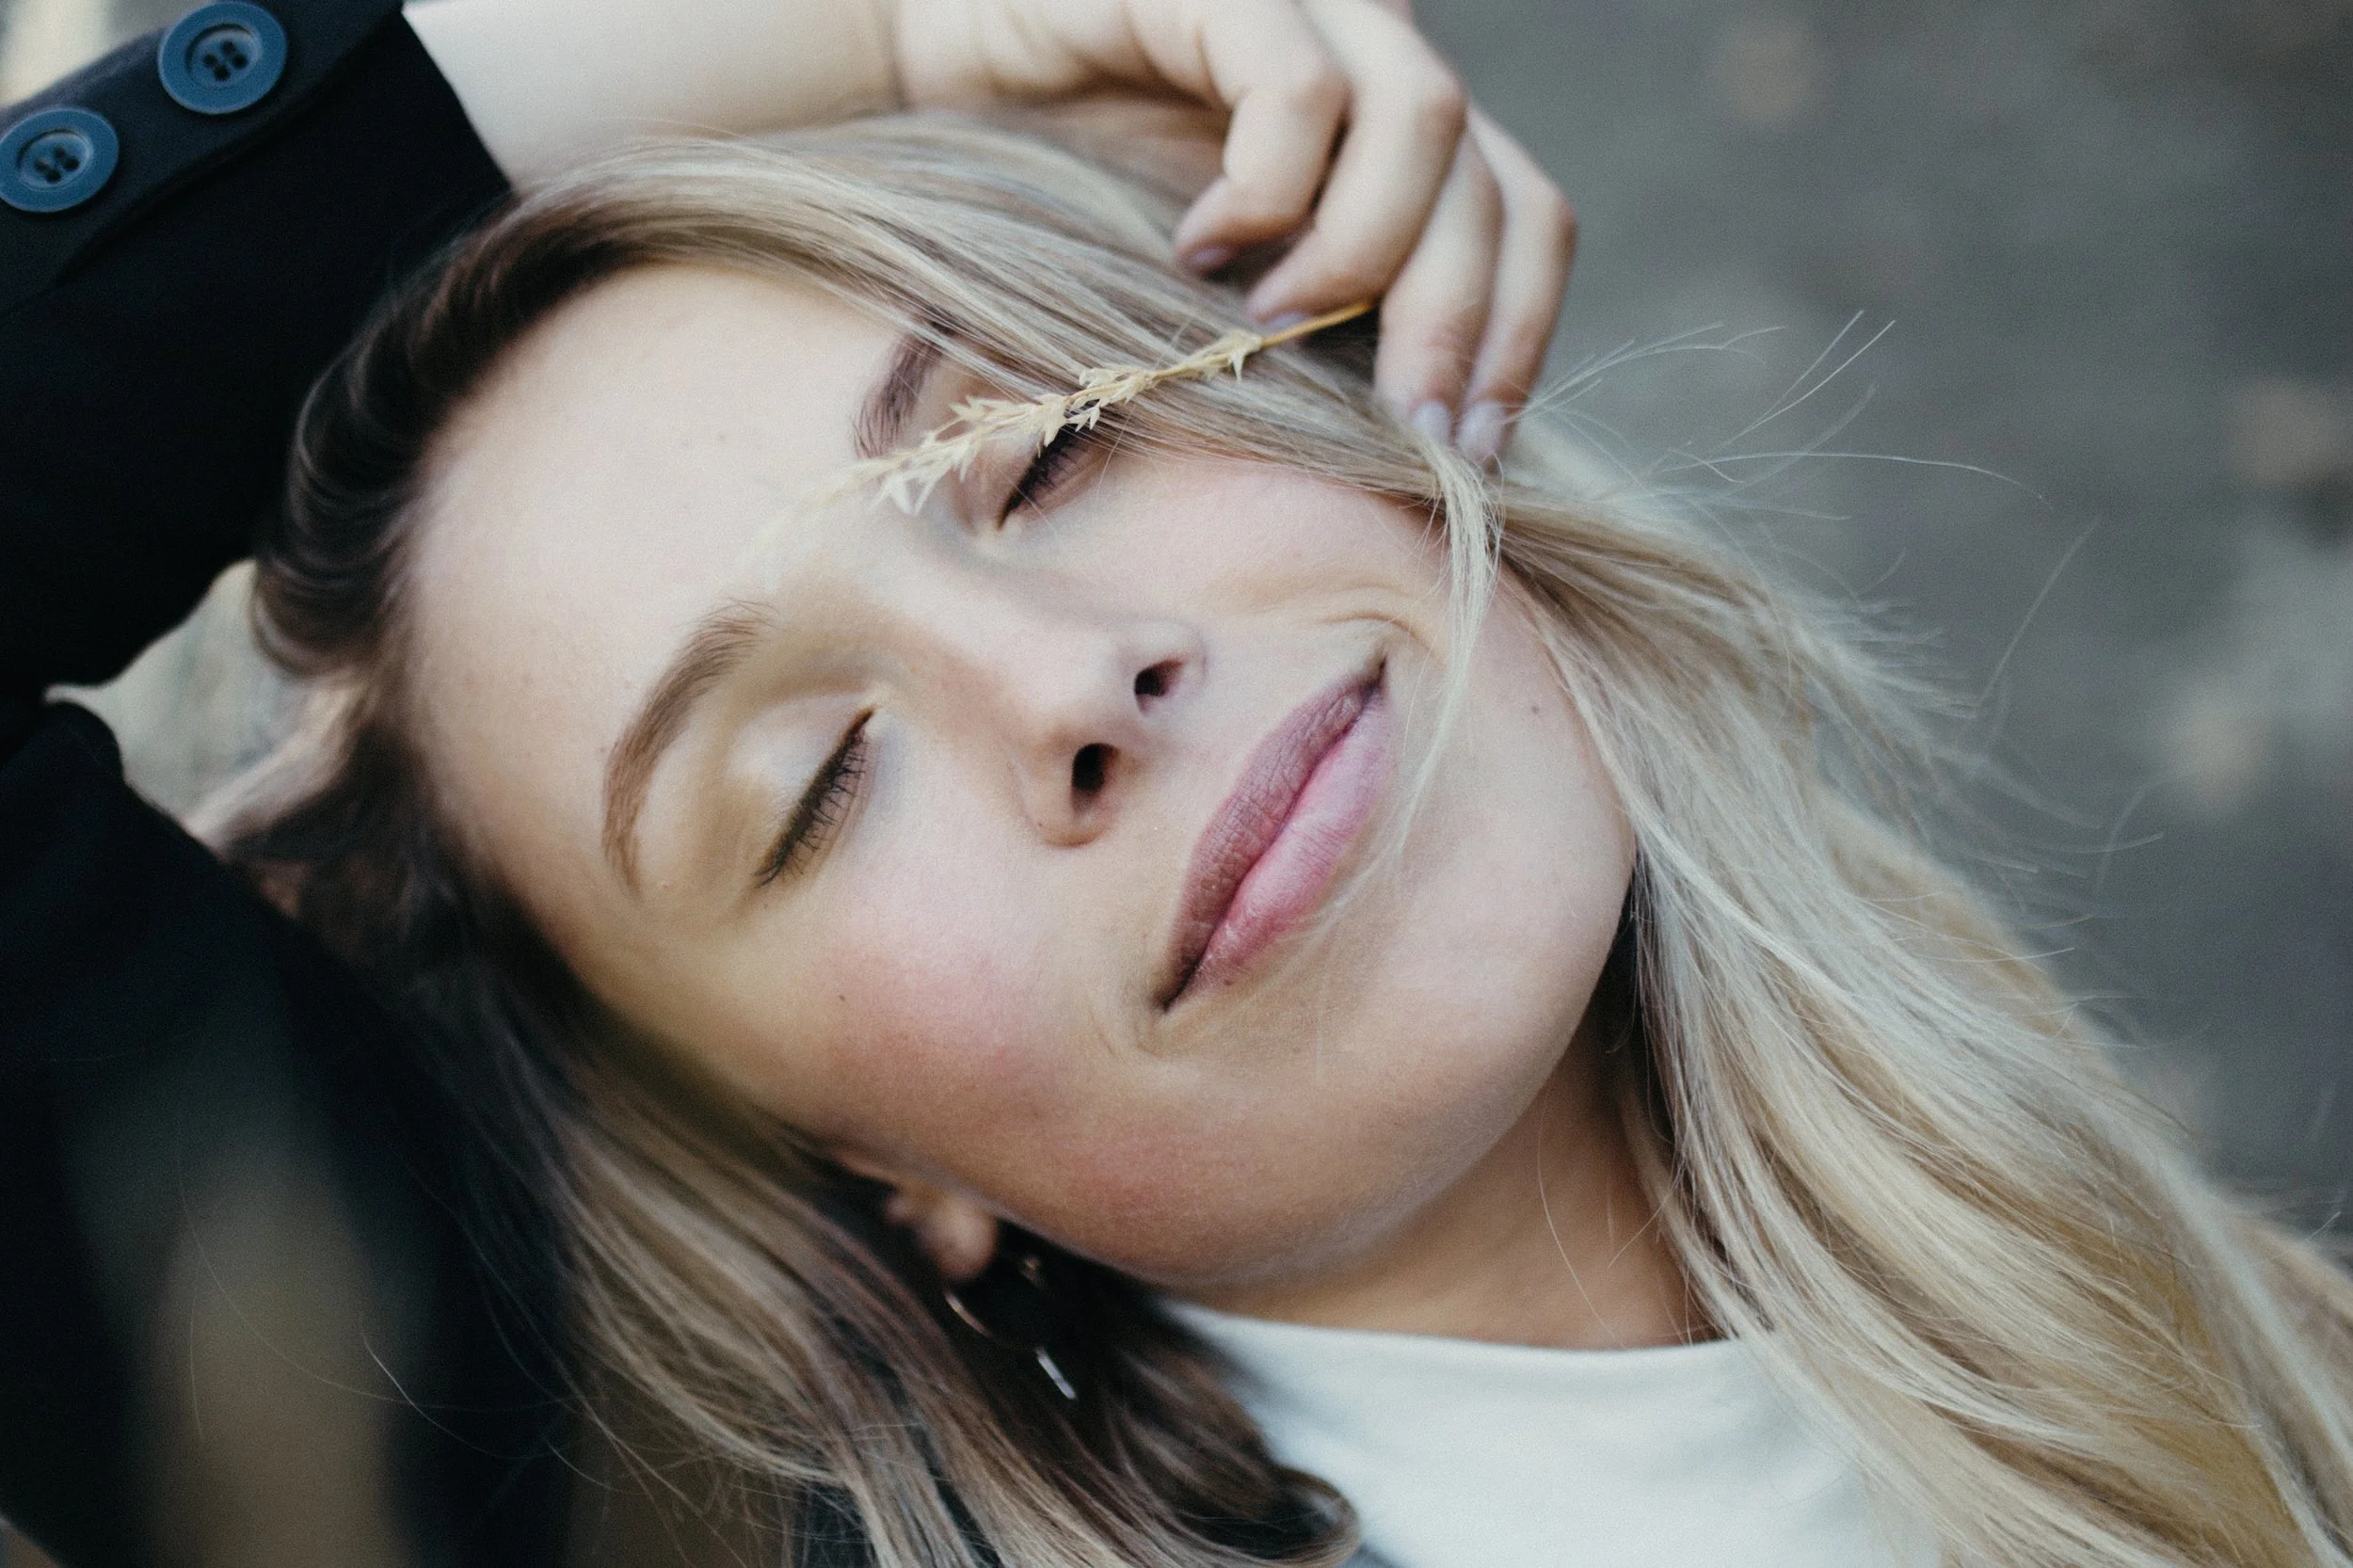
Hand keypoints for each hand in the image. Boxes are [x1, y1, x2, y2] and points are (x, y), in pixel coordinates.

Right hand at [888, 0, 1575, 458]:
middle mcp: (1372, 57)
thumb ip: (1321, 333)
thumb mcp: (1224, 293)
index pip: (1528, 220)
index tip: (1470, 451)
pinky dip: (1265, 189)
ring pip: (1426, 118)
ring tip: (1268, 325)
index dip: (1521, 335)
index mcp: (1396, 138)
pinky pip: (1298, 85)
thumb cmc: (1071, 211)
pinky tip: (1196, 247)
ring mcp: (1306, 8)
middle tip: (1402, 430)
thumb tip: (1419, 455)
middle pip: (1492, 182)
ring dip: (1363, 254)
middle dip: (1460, 326)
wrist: (929, 94)